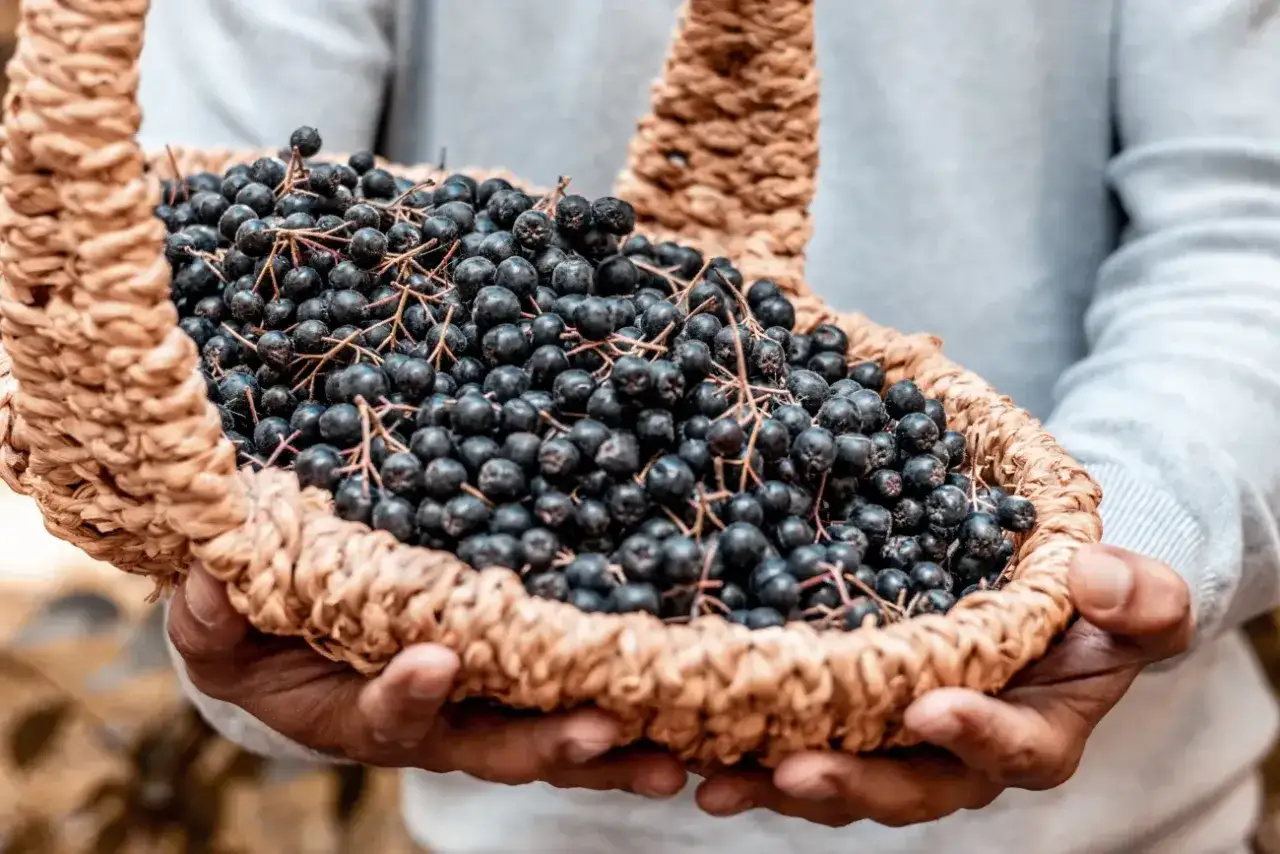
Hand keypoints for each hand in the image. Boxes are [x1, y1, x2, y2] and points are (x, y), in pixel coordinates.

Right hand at [167, 563, 686, 797]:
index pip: (387, 715)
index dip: (409, 696)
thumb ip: (215, 619)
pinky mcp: (521, 684)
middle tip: (602, 729)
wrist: (303, 642)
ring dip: (611, 749)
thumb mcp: (223, 631)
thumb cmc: (259, 633)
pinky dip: (629, 715)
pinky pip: (575, 704)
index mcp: (361, 712)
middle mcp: (435, 724)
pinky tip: (687, 712)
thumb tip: (209, 582)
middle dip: (548, 742)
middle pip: (496, 746)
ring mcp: (484, 711)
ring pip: (551, 740)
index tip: (436, 662)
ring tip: (673, 755)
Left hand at [695, 545, 1192, 825]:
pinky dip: (745, 744)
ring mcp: (893, 744)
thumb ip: (1141, 599)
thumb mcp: (1137, 598)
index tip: (931, 708)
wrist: (1035, 604)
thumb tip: (1093, 577)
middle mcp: (955, 756)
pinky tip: (688, 740)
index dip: (974, 734)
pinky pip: (796, 740)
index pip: (1010, 748)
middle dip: (849, 785)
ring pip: (838, 777)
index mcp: (1033, 735)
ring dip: (774, 780)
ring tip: (712, 777)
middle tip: (792, 771)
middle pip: (904, 787)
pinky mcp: (844, 719)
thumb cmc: (1090, 607)